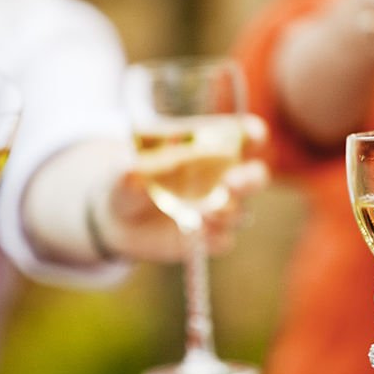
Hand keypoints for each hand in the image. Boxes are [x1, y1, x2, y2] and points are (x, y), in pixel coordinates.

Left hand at [99, 115, 269, 262]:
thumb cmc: (128, 177)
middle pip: (255, 176)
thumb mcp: (125, 167)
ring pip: (241, 212)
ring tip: (203, 213)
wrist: (118, 217)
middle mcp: (222, 177)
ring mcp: (218, 209)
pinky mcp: (209, 237)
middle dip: (250, 179)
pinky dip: (213, 237)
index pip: (244, 135)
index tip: (252, 135)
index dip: (252, 133)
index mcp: (210, 146)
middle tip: (230, 183)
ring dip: (227, 212)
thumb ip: (135, 167)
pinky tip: (196, 232)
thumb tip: (137, 170)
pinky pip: (224, 240)